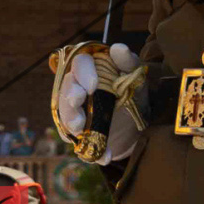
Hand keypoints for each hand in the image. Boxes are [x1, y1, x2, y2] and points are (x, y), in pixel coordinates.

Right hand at [58, 43, 142, 162]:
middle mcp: (77, 87)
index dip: (82, 73)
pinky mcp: (76, 130)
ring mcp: (74, 109)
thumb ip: (129, 63)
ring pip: (63, 112)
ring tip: (80, 129)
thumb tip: (117, 48)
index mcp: (90, 70)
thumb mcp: (138, 80)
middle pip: (66, 87)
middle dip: (70, 97)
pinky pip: (73, 138)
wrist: (140, 128)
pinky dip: (86, 147)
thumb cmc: (136, 96)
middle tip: (78, 102)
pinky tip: (104, 155)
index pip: (78, 64)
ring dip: (70, 120)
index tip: (93, 86)